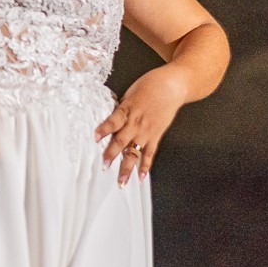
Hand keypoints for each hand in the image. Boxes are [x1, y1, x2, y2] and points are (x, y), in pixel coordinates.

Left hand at [94, 66, 188, 186]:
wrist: (172, 86)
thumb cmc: (150, 85)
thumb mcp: (130, 93)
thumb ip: (120, 109)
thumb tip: (111, 121)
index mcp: (127, 110)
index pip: (113, 121)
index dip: (104, 129)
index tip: (95, 137)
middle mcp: (136, 123)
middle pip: (122, 141)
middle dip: (112, 154)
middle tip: (104, 166)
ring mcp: (147, 131)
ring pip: (135, 152)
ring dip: (127, 167)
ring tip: (121, 181)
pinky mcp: (156, 135)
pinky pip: (150, 153)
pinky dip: (146, 166)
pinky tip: (141, 177)